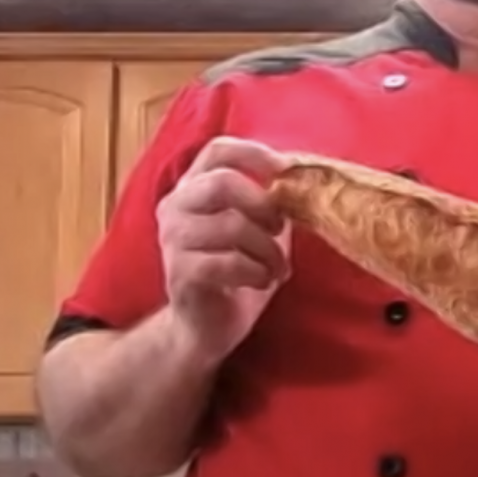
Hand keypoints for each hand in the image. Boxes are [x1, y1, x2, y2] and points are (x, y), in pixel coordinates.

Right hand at [157, 136, 291, 360]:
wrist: (207, 326)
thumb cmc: (236, 273)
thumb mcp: (256, 229)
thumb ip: (269, 201)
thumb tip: (304, 179)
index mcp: (192, 188)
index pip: (217, 150)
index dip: (254, 154)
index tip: (285, 171)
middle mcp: (175, 206)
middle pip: (222, 183)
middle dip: (263, 206)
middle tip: (281, 230)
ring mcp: (173, 239)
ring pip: (231, 225)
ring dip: (267, 249)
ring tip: (277, 268)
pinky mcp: (181, 272)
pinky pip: (230, 262)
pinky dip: (257, 272)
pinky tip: (262, 282)